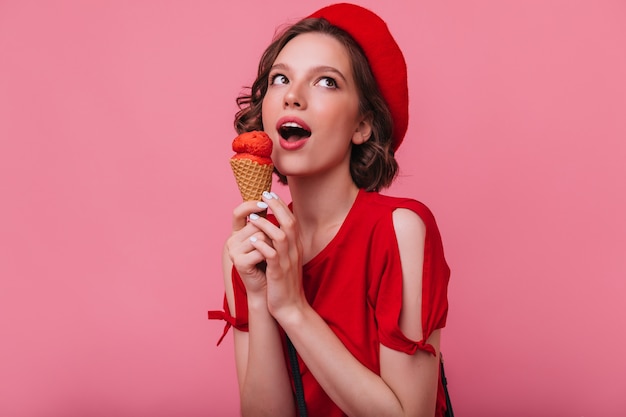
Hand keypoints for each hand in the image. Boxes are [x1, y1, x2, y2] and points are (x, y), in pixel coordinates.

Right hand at [225, 199, 273, 295]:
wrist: (269, 288)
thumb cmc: (270, 262)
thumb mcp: (268, 239)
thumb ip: (266, 221)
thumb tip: (272, 197)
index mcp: (237, 233)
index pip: (238, 212)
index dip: (250, 205)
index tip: (265, 201)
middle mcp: (232, 240)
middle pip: (256, 224)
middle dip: (271, 232)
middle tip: (273, 248)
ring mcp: (233, 251)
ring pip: (260, 235)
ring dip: (272, 244)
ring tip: (271, 256)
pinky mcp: (239, 262)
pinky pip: (261, 249)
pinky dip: (270, 255)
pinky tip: (269, 263)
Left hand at [247, 192, 306, 320]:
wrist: (291, 307)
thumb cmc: (285, 284)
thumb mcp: (286, 261)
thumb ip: (282, 245)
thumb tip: (273, 229)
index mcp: (296, 247)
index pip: (291, 220)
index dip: (281, 205)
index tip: (270, 193)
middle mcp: (294, 251)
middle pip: (288, 223)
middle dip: (276, 207)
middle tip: (264, 195)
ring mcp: (287, 262)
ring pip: (280, 236)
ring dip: (266, 225)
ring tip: (254, 217)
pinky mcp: (279, 273)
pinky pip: (272, 256)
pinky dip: (263, 246)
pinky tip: (253, 240)